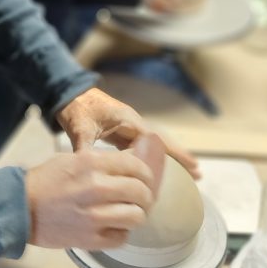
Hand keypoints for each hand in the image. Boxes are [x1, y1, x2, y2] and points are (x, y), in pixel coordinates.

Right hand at [25, 133, 163, 249]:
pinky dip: (121, 233)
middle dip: (146, 195)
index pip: (136, 167)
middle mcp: (97, 188)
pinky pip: (122, 237)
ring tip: (129, 213)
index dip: (146, 173)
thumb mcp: (75, 159)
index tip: (145, 178)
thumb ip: (103, 162)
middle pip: (140, 192)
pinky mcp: (91, 239)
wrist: (21, 208)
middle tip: (141, 197)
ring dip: (136, 215)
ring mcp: (95, 216)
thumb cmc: (47, 179)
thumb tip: (132, 165)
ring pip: (136, 216)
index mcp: (93, 163)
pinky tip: (114, 227)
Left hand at [56, 86, 199, 177]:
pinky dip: (150, 158)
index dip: (175, 154)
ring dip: (167, 159)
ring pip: (152, 146)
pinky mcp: (120, 132)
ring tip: (185, 174)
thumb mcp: (80, 128)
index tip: (192, 165)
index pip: (157, 141)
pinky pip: (140, 147)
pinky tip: (154, 171)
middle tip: (198, 173)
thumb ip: (85, 148)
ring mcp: (127, 127)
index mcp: (128, 121)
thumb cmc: (76, 107)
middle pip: (161, 143)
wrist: (67, 93)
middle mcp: (132, 124)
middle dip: (179, 157)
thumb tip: (88, 167)